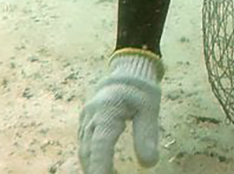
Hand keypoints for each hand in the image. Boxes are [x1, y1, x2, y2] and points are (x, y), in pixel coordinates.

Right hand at [78, 51, 162, 173]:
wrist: (128, 69)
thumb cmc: (141, 89)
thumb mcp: (150, 110)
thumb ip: (147, 135)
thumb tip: (149, 164)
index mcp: (107, 111)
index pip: (100, 145)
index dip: (101, 166)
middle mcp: (92, 116)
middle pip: (88, 151)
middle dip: (96, 169)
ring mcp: (86, 118)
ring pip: (84, 149)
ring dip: (94, 165)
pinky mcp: (86, 121)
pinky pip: (85, 143)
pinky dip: (92, 158)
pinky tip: (105, 166)